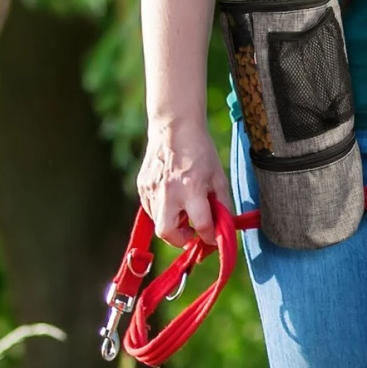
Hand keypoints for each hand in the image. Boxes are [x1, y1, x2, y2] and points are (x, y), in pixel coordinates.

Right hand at [137, 120, 232, 248]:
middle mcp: (168, 192)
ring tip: (184, 210)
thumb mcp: (218, 177)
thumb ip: (222, 205)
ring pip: (157, 222)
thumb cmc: (200, 151)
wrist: (174, 128)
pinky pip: (151, 209)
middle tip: (191, 233)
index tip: (213, 238)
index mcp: (191, 189)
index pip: (201, 225)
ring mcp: (151, 189)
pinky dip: (162, 212)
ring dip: (172, 224)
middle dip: (181, 240)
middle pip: (167, 233)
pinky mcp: (142, 186)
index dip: (210, 237)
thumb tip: (224, 227)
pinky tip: (173, 200)